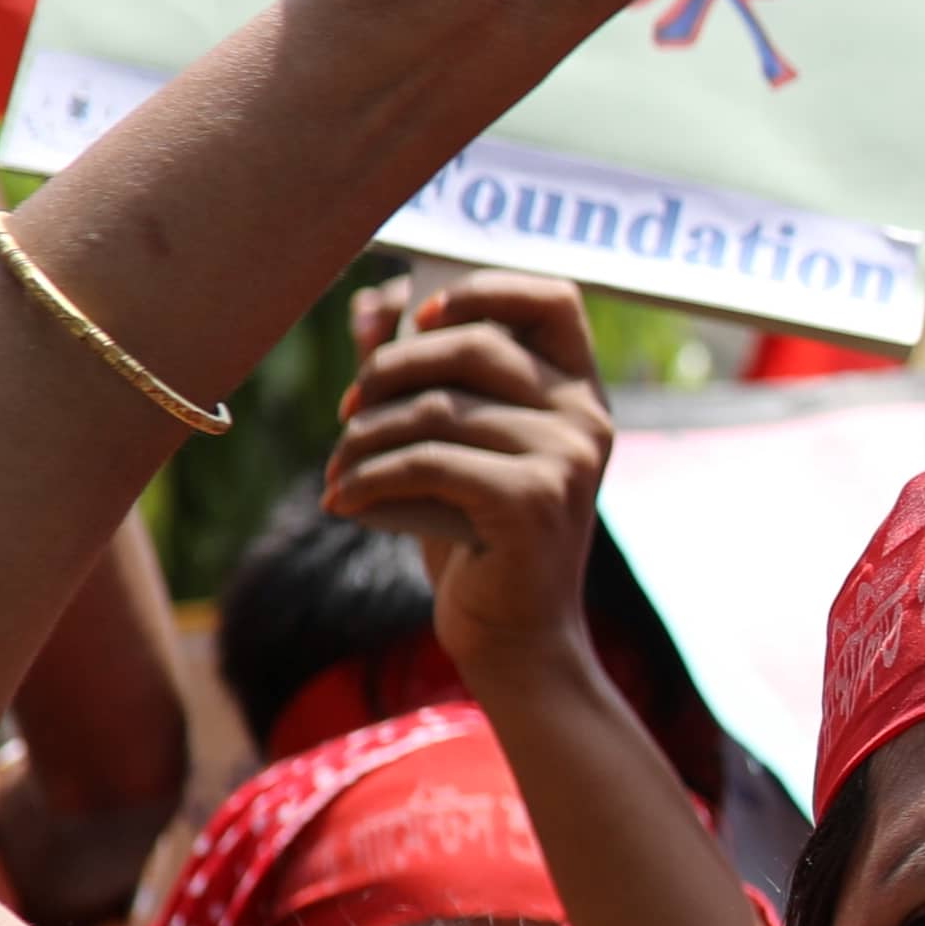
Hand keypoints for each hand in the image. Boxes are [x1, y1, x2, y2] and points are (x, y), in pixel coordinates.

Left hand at [323, 272, 616, 663]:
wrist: (515, 635)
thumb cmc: (477, 533)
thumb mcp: (455, 446)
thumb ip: (423, 376)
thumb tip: (370, 308)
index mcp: (578, 391)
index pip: (551, 297)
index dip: (481, 290)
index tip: (420, 318)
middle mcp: (586, 416)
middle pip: (472, 345)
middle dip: (389, 371)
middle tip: (346, 412)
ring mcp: (568, 458)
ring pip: (437, 409)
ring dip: (363, 438)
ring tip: (337, 468)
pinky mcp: (534, 500)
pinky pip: (428, 461)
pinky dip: (368, 478)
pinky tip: (341, 500)